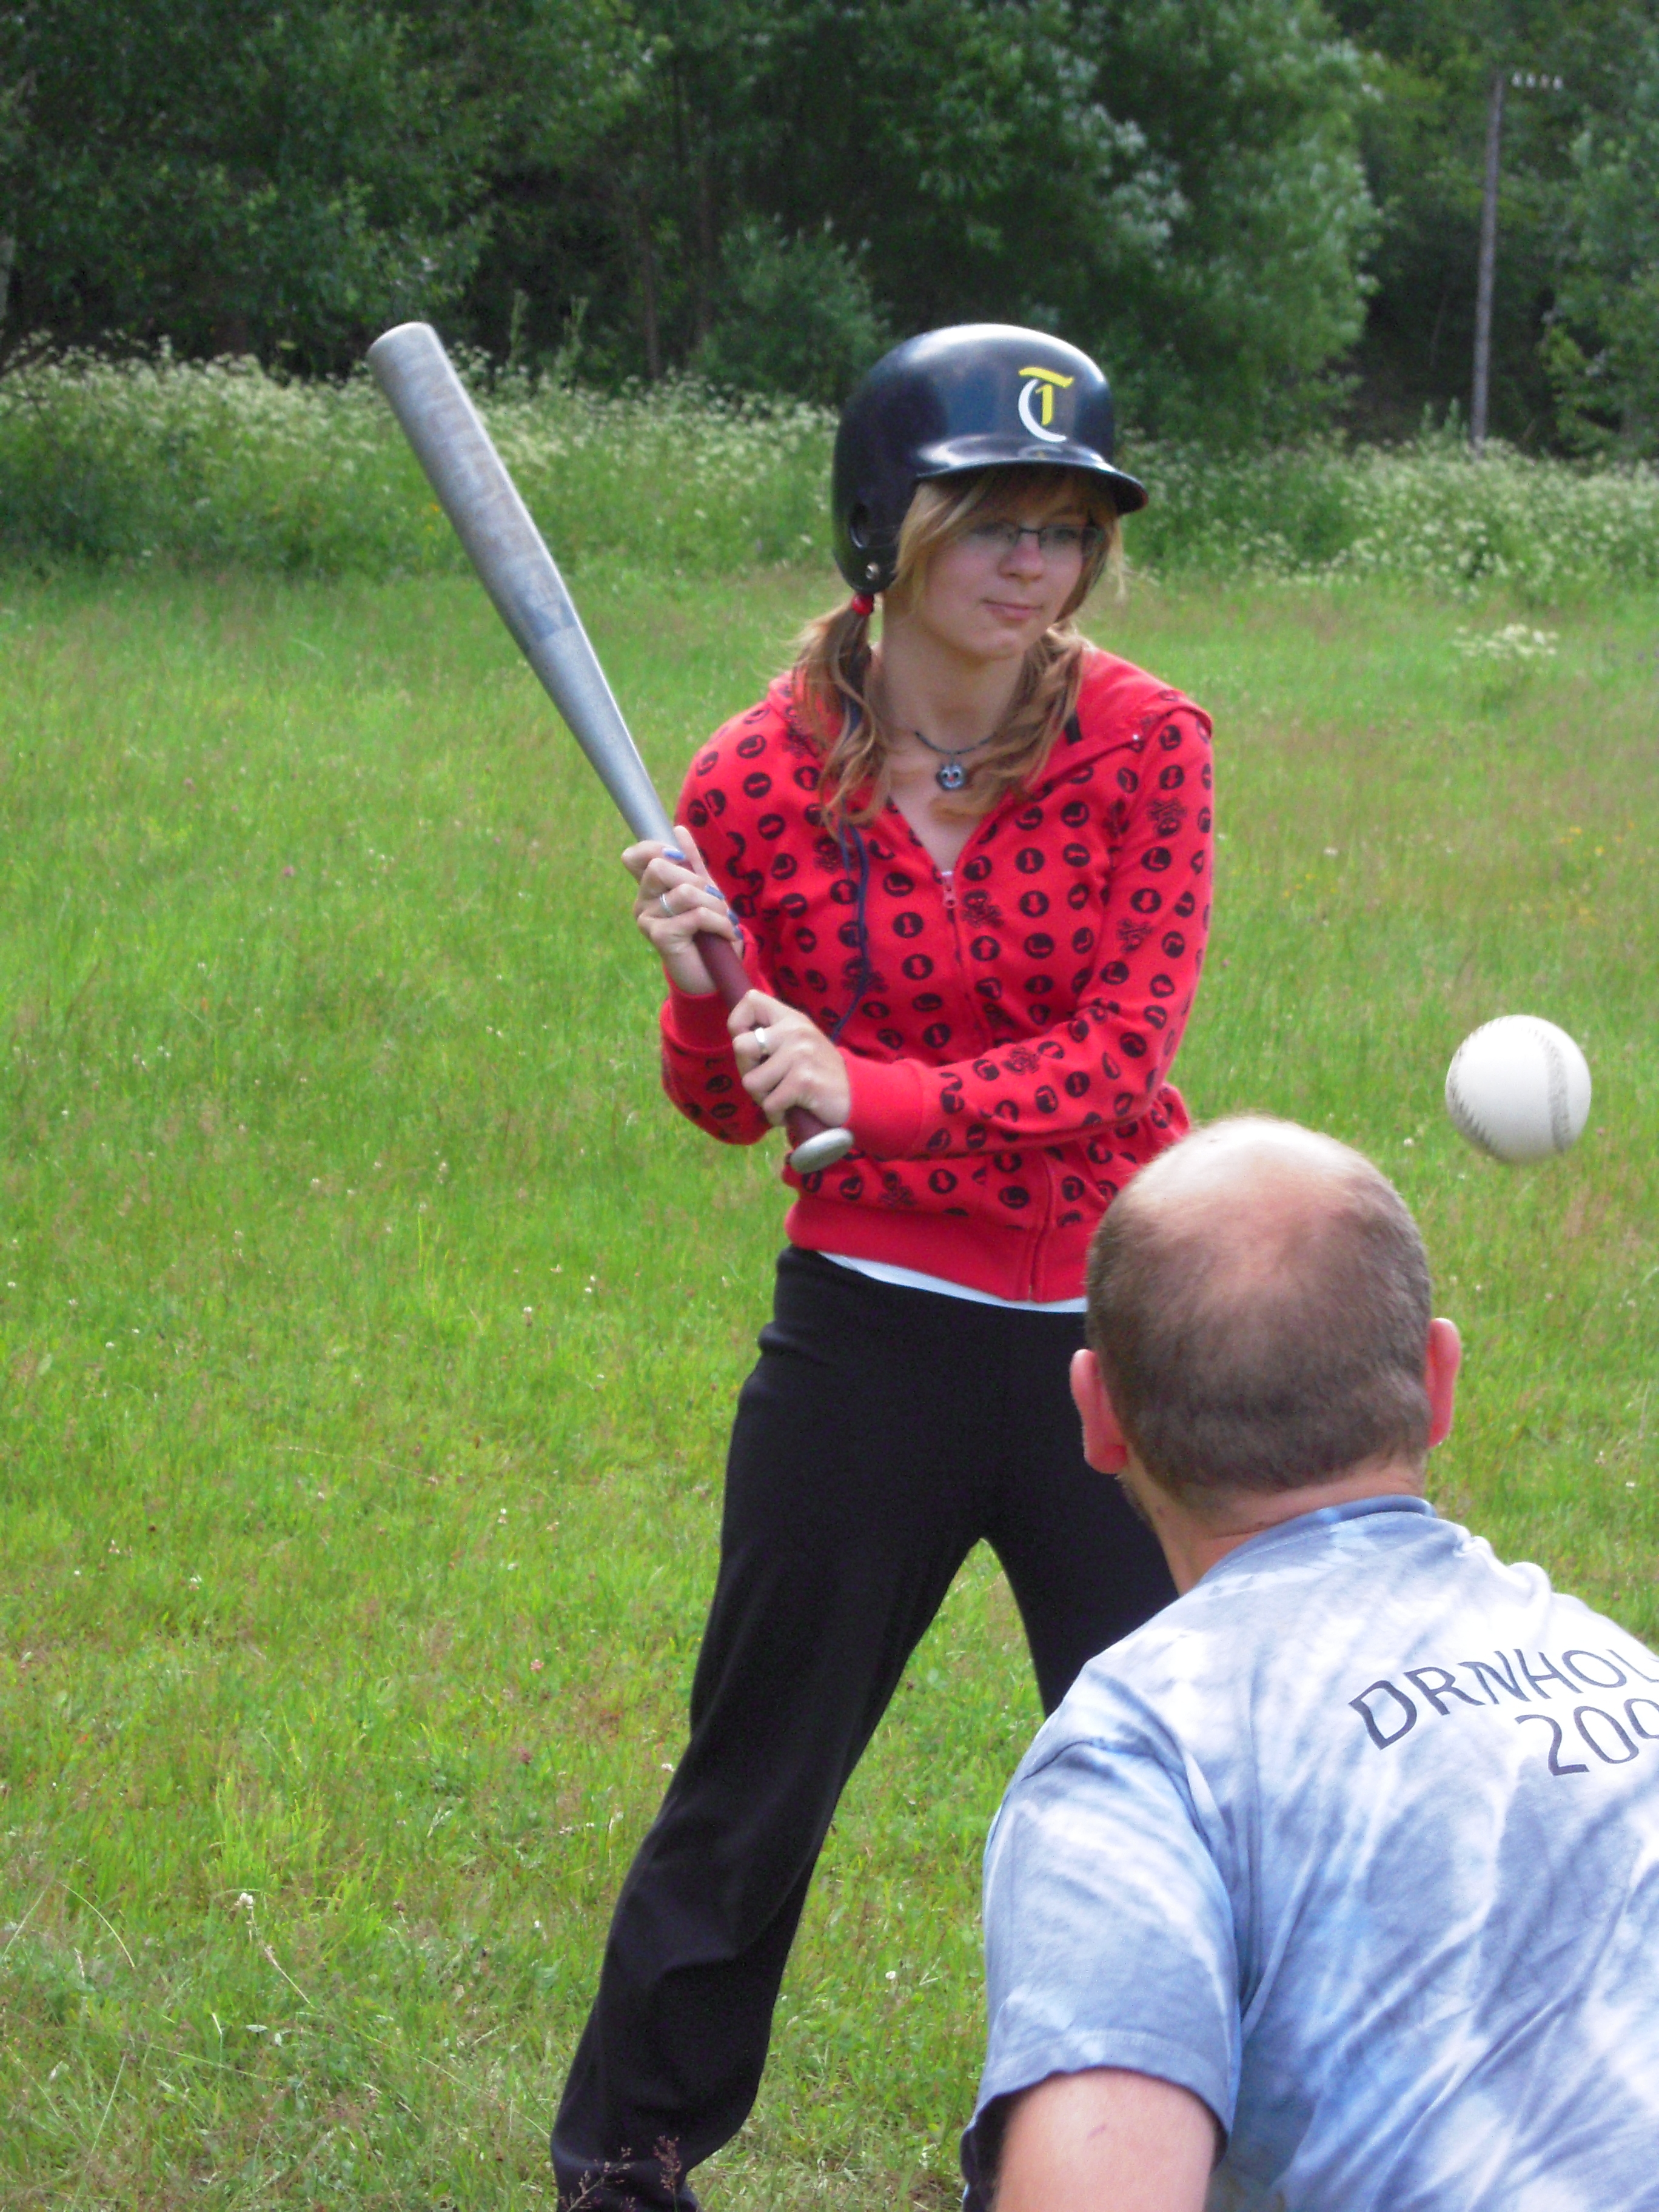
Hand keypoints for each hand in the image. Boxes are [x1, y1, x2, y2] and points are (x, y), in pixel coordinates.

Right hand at [624, 823, 738, 996]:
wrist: (712, 972)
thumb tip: (678, 829)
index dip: (657, 848)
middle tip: (714, 901)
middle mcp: (642, 901)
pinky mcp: (658, 936)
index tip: (683, 861)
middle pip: (659, 866)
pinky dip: (719, 923)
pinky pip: (695, 915)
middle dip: (697, 880)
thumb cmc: (707, 930)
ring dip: (715, 905)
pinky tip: (726, 934)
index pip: (635, 856)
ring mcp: (646, 919)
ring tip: (724, 921)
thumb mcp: (704, 891)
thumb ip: (692, 862)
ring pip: (685, 892)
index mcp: (650, 887)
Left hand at [729, 992, 851, 1129]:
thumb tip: (739, 1043)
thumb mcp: (799, 1044)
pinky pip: (769, 1104)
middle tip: (769, 1082)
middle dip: (747, 1071)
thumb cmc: (820, 1073)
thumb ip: (773, 1038)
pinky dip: (777, 1115)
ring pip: (751, 1082)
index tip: (751, 1048)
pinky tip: (791, 1111)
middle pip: (740, 1046)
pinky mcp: (803, 1080)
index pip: (750, 1000)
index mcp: (791, 1018)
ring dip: (763, 1098)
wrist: (858, 1096)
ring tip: (783, 1097)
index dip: (738, 1024)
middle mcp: (795, 1030)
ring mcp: (800, 1054)